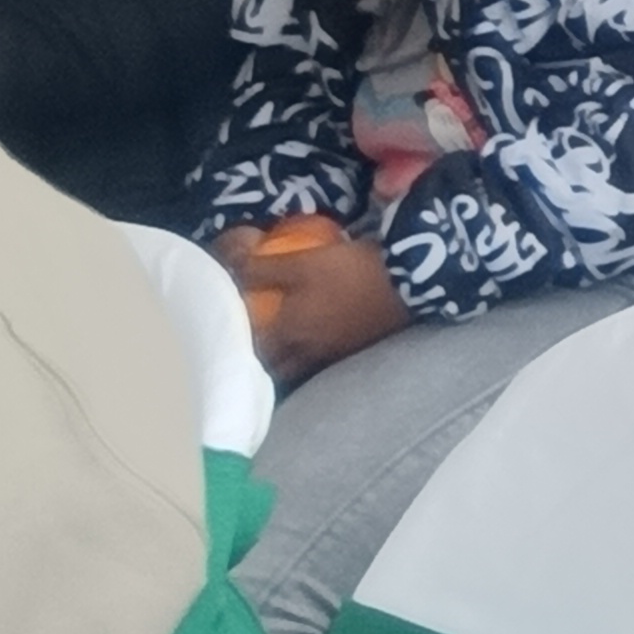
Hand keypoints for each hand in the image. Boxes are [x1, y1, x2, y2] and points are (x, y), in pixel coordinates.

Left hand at [218, 217, 409, 387]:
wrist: (409, 282)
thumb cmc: (349, 272)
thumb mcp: (302, 264)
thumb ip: (262, 270)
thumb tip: (226, 271)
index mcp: (291, 335)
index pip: (253, 353)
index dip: (235, 350)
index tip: (224, 344)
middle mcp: (309, 353)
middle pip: (277, 370)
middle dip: (261, 366)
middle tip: (248, 353)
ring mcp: (335, 355)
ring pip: (301, 369)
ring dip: (286, 366)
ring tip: (277, 353)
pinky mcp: (357, 348)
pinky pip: (323, 361)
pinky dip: (310, 358)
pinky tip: (311, 344)